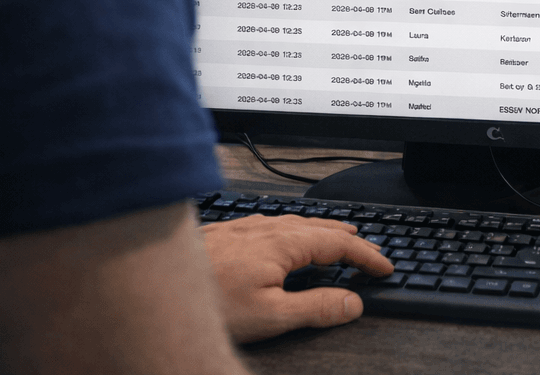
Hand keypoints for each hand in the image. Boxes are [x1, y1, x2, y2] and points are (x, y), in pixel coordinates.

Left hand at [201, 214, 393, 342]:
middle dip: (349, 239)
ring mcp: (248, 227)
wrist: (154, 284)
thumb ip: (314, 308)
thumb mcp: (269, 316)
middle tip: (369, 251)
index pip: (339, 245)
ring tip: (338, 238)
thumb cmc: (208, 302)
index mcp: (285, 244)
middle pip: (321, 228)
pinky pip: (275, 223)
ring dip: (324, 232)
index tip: (384, 266)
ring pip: (297, 223)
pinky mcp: (230, 231)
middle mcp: (269, 228)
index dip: (366, 256)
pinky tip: (285, 236)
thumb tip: (353, 303)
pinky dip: (296, 230)